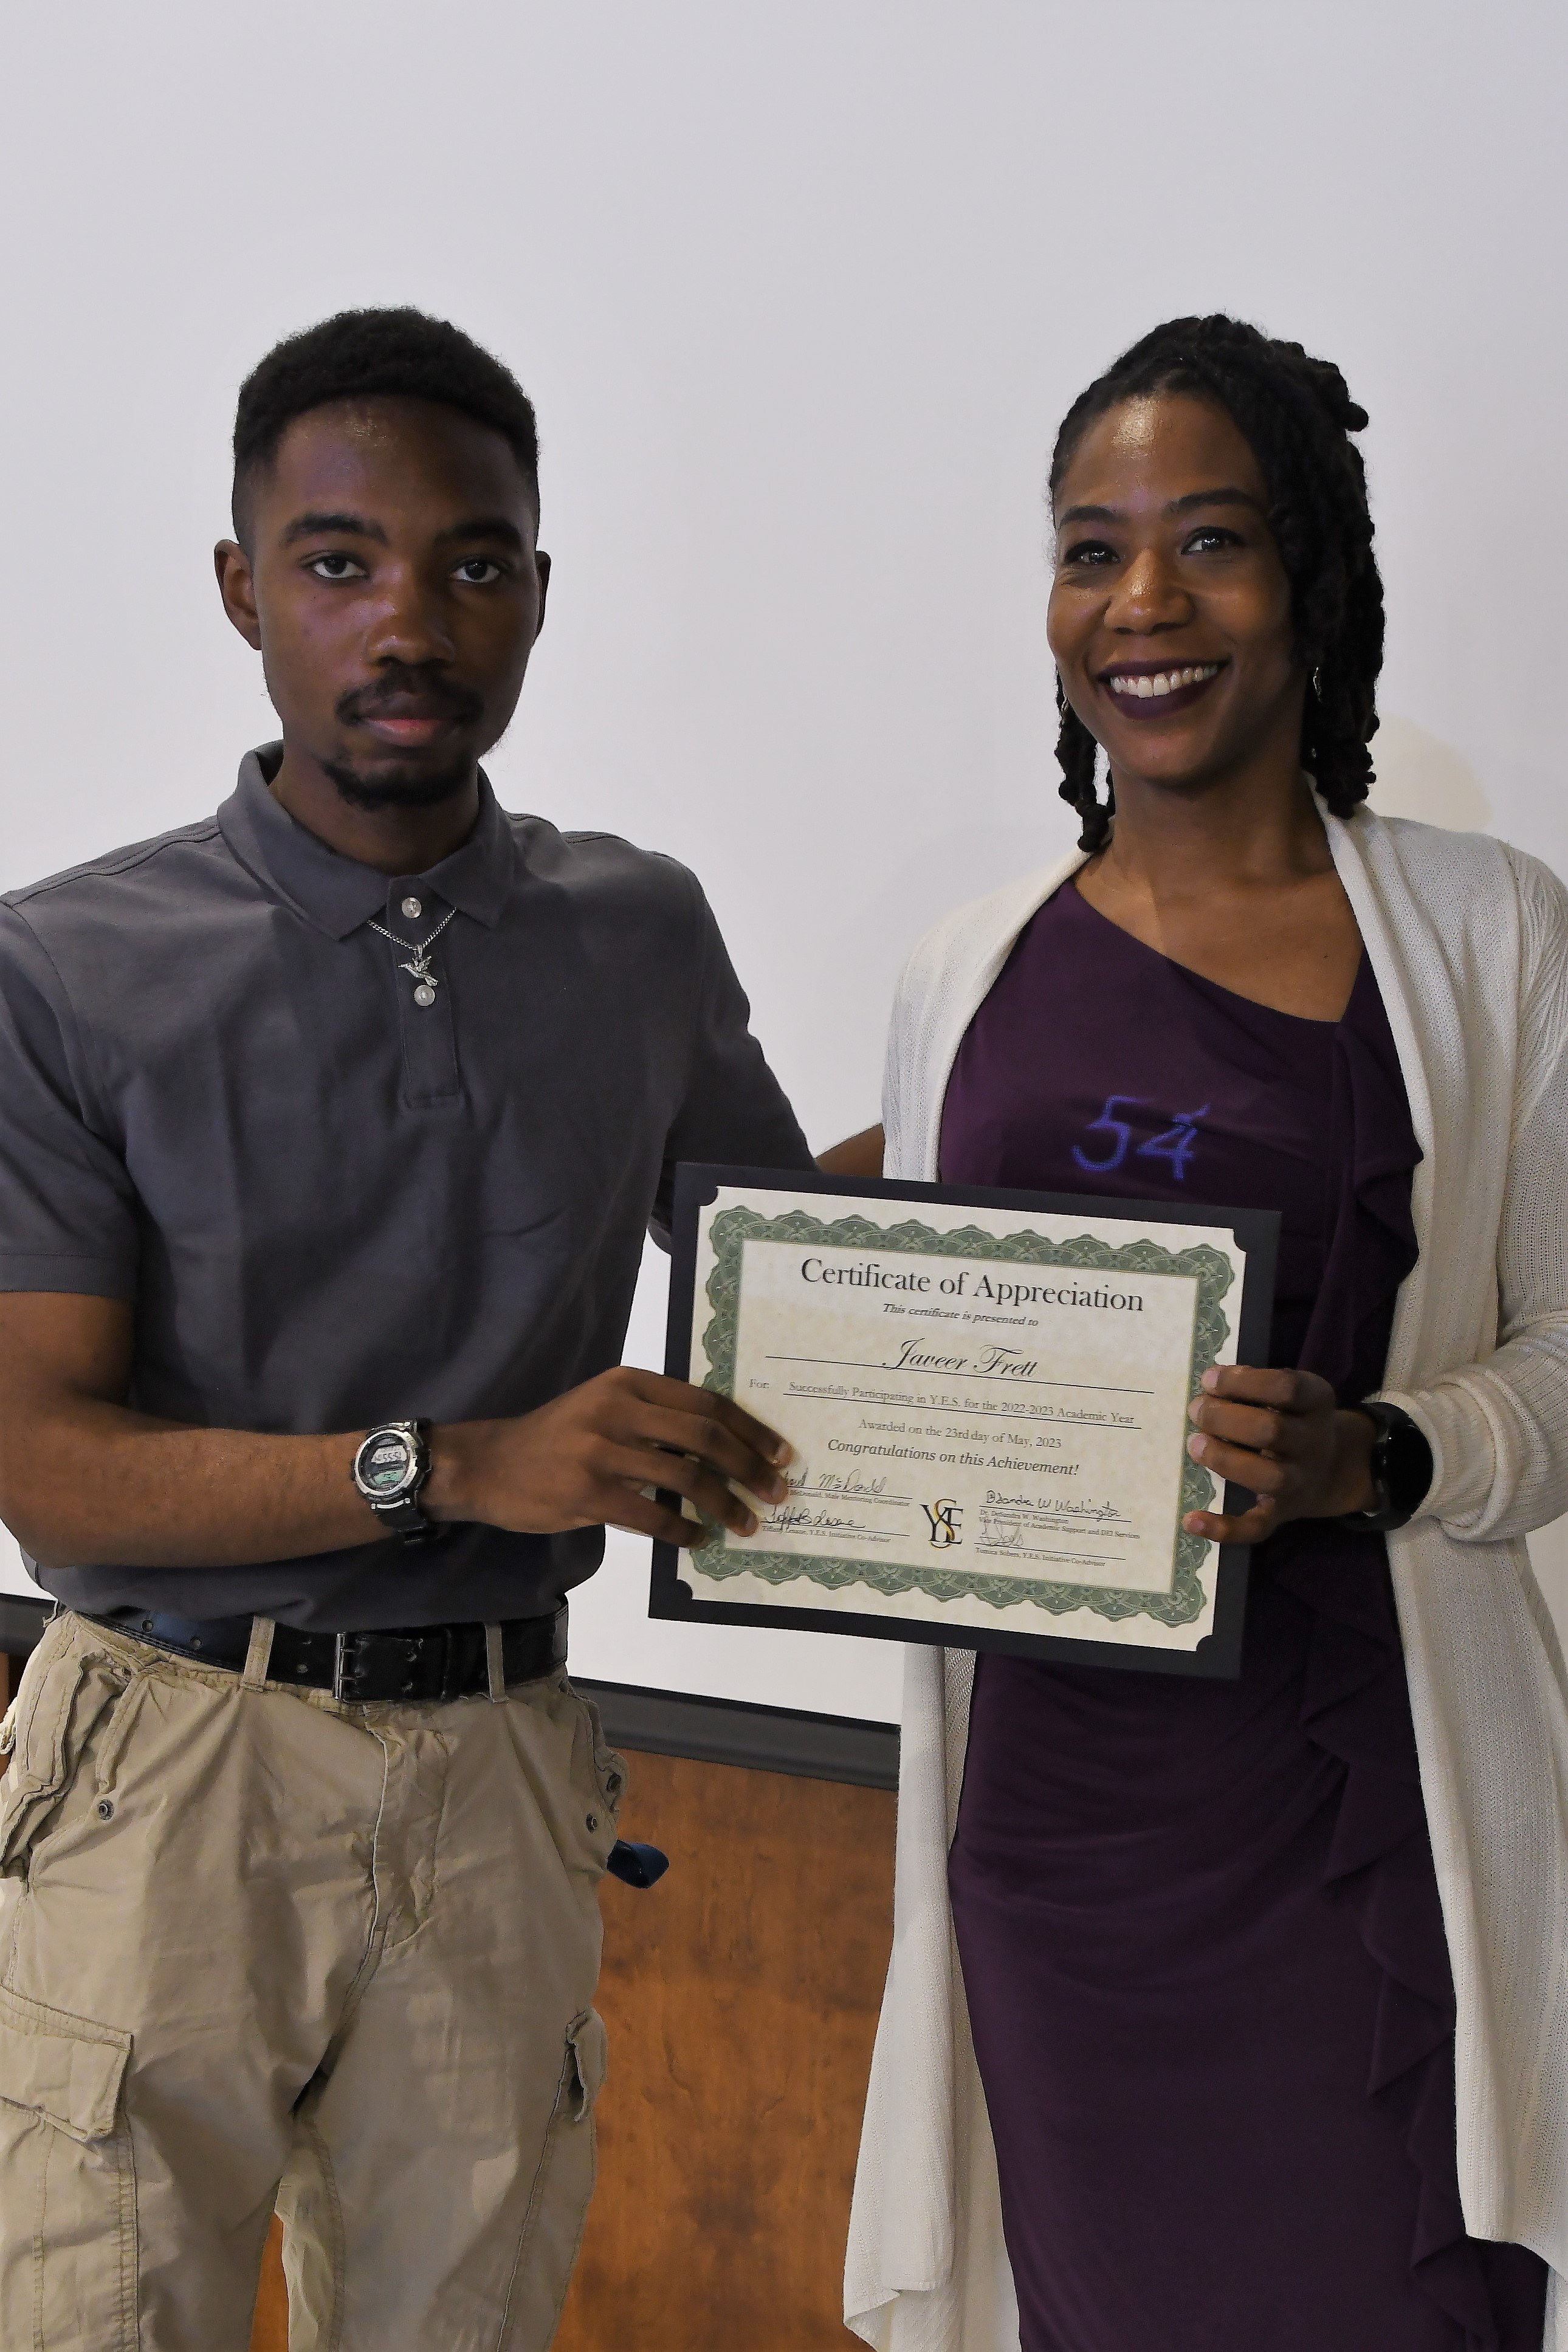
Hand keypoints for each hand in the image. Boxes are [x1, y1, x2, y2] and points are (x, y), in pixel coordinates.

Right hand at [426, 1368, 791, 1547]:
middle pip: (705, 1435)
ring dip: (725, 1504)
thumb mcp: (603, 1407)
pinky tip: (698, 1539)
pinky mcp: (588, 1493)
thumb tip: (719, 1448)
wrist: (490, 1464)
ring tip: (745, 1523)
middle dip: (749, 1466)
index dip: (749, 1429)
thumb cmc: (555, 1438)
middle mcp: (618, 1409)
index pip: (706, 1401)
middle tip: (776, 1491)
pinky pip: (653, 1515)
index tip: (779, 1452)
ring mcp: (601, 1451)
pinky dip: (683, 1531)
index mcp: (629, 1382)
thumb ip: (654, 1418)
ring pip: (685, 1476)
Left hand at [1181, 1366, 1375, 1544]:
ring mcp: (1299, 1482)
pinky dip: (1223, 1528)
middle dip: (1225, 1418)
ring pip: (1267, 1477)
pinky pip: (1256, 1528)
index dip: (1244, 1382)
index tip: (1209, 1379)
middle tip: (1196, 1410)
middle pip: (1272, 1431)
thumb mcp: (1290, 1393)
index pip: (1287, 1388)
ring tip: (1195, 1443)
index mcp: (1316, 1403)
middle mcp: (1313, 1443)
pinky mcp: (1281, 1513)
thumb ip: (1256, 1384)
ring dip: (1224, 1458)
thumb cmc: (1293, 1418)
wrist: (1331, 1468)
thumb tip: (1210, 1383)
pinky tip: (1190, 1519)